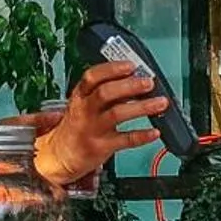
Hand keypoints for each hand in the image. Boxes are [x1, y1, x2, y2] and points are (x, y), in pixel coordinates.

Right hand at [35, 59, 167, 184]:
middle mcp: (85, 110)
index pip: (92, 77)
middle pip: (105, 93)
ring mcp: (92, 129)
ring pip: (117, 114)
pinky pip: (124, 141)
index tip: (131, 65)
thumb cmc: (77, 126)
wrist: (60, 155)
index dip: (112, 69)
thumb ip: (106, 93)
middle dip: (130, 86)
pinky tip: (155, 132)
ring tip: (160, 103)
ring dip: (142, 107)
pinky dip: (141, 136)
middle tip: (149, 83)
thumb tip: (136, 81)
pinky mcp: (101, 147)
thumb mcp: (84, 105)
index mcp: (80, 96)